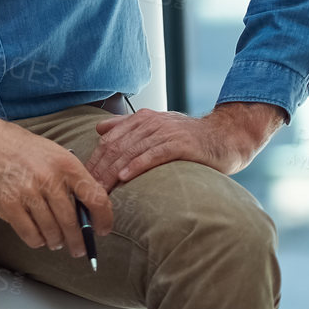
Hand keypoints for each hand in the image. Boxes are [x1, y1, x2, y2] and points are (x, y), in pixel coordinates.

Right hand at [0, 100, 111, 258]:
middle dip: (78, 241)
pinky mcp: (8, 204)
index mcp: (65, 163)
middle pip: (72, 223)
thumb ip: (70, 176)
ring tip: (55, 241)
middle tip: (78, 248)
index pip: (95, 198)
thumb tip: (89, 208)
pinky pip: (30, 235)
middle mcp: (48, 178)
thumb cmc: (18, 146)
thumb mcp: (52, 151)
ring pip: (52, 233)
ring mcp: (27, 192)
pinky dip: (37, 240)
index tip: (102, 230)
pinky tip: (37, 236)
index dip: (104, 220)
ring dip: (56, 242)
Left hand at [86, 102, 284, 190]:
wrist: (226, 136)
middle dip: (98, 169)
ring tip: (99, 188)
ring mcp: (164, 132)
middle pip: (115, 147)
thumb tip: (100, 130)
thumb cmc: (190, 137)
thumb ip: (128, 127)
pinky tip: (125, 176)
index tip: (82, 179)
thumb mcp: (157, 127)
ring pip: (130, 151)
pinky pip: (153, 154)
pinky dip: (137, 165)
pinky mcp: (180, 143)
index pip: (108, 140)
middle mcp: (149, 122)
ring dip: (111, 171)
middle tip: (86, 189)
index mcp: (140, 119)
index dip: (94, 160)